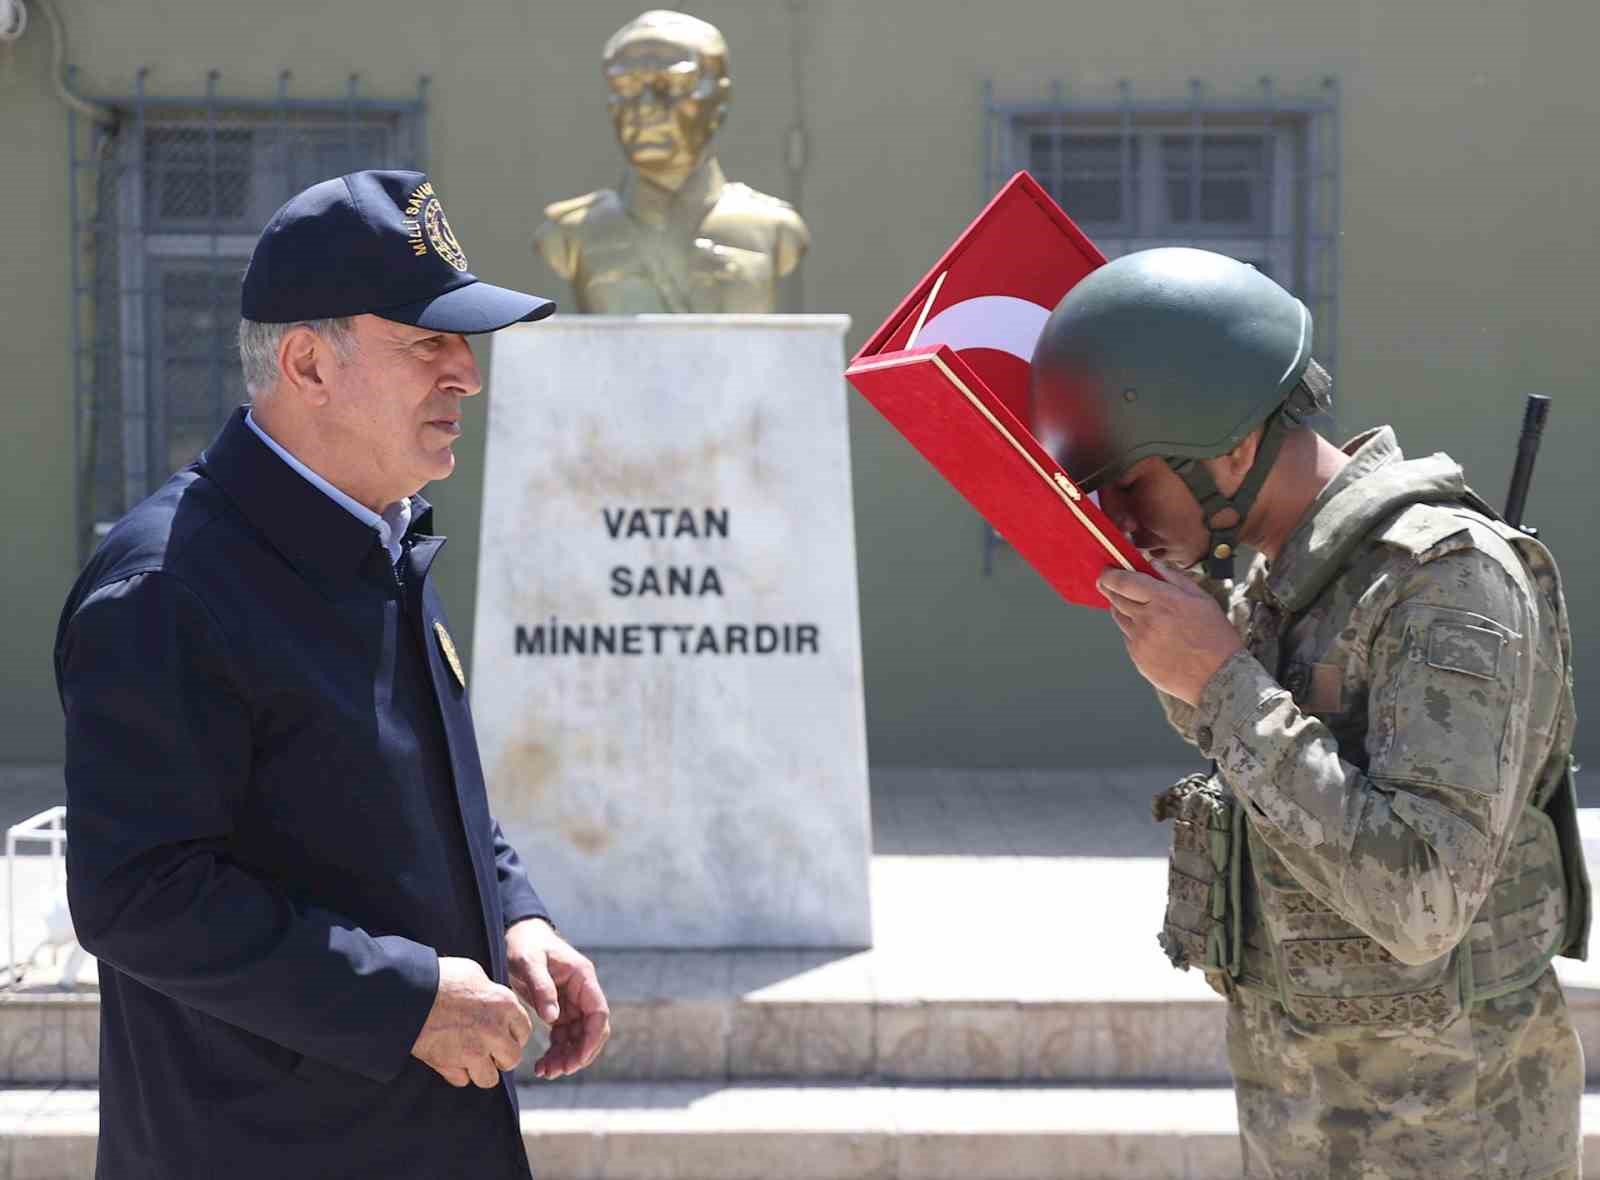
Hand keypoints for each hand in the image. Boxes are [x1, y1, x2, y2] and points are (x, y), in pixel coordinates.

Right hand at [411, 956, 532, 1088]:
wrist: (408, 993)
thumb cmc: (442, 977)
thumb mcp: (474, 973)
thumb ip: (490, 992)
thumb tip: (493, 1002)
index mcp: (504, 1005)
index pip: (525, 1031)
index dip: (515, 1034)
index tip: (506, 1034)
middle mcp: (494, 1032)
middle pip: (512, 1059)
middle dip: (502, 1056)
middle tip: (490, 1049)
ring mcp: (473, 1052)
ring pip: (490, 1078)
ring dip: (482, 1070)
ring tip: (472, 1058)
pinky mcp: (449, 1066)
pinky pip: (462, 1080)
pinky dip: (458, 1073)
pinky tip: (452, 1059)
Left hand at [505, 918, 610, 1079]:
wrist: (518, 935)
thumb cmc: (526, 944)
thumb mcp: (530, 962)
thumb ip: (542, 987)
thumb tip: (552, 1018)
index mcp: (582, 977)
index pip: (598, 1013)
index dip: (591, 1039)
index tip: (577, 1059)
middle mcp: (582, 991)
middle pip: (591, 1030)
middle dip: (578, 1053)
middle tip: (558, 1071)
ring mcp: (572, 1002)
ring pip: (577, 1037)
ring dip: (566, 1057)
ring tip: (545, 1072)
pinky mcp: (559, 1009)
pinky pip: (563, 1036)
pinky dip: (556, 1052)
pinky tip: (542, 1064)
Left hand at [1098, 562, 1242, 705]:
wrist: (1220, 677)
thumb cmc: (1216, 638)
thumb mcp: (1203, 600)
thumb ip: (1175, 578)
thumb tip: (1153, 565)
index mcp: (1164, 600)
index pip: (1124, 582)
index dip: (1110, 575)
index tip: (1107, 571)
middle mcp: (1147, 620)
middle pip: (1116, 598)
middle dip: (1110, 589)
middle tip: (1109, 584)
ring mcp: (1140, 641)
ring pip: (1119, 618)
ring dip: (1120, 608)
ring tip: (1133, 607)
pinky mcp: (1138, 658)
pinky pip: (1127, 638)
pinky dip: (1132, 630)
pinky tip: (1147, 631)